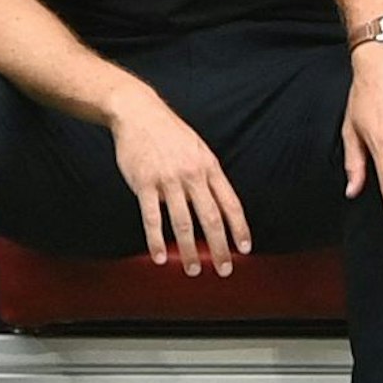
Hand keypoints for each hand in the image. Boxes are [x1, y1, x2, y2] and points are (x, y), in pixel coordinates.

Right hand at [109, 85, 251, 277]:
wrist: (137, 112)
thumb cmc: (168, 132)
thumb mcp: (198, 148)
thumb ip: (207, 175)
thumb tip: (217, 205)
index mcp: (209, 167)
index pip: (230, 204)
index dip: (240, 228)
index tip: (244, 249)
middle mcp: (192, 175)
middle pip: (210, 218)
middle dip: (219, 247)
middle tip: (224, 269)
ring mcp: (167, 179)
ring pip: (183, 222)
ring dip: (190, 250)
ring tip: (194, 270)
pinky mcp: (144, 183)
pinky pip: (152, 217)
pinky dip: (156, 240)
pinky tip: (160, 256)